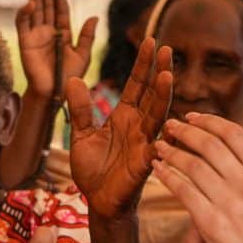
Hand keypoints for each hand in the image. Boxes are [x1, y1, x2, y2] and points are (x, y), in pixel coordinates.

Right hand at [16, 0, 97, 99]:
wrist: (55, 93)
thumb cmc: (70, 77)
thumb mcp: (83, 55)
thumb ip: (87, 36)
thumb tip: (94, 17)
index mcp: (63, 33)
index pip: (61, 11)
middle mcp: (48, 32)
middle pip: (47, 6)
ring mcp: (36, 36)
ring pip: (35, 11)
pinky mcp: (25, 42)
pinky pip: (23, 25)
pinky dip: (25, 13)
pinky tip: (30, 2)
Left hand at [66, 37, 173, 217]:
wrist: (97, 202)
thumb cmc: (94, 170)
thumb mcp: (81, 134)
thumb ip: (80, 108)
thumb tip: (72, 79)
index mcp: (125, 116)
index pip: (137, 85)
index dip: (143, 64)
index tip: (149, 40)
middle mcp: (138, 126)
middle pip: (152, 94)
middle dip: (158, 71)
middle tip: (165, 47)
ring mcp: (144, 143)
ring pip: (157, 115)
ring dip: (162, 96)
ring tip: (167, 75)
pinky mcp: (144, 163)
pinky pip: (155, 146)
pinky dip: (162, 135)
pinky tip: (169, 122)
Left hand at [151, 114, 242, 242]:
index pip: (235, 134)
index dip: (210, 121)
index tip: (193, 117)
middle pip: (211, 144)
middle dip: (186, 130)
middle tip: (170, 125)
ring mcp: (233, 203)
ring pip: (193, 164)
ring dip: (171, 151)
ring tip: (159, 146)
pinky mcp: (212, 223)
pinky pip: (183, 189)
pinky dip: (167, 175)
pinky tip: (157, 169)